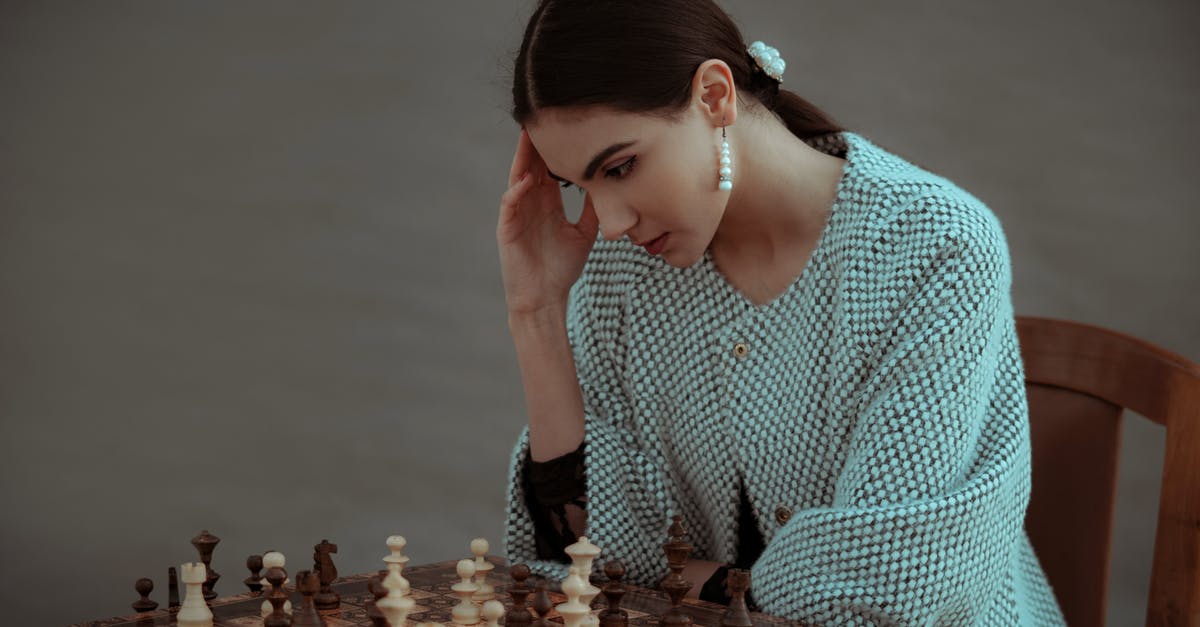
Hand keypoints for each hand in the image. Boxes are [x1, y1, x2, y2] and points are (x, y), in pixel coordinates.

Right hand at [497, 128, 599, 315]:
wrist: (546, 298)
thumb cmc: (562, 268)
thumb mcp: (585, 233)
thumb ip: (592, 209)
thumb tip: (609, 186)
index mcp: (547, 203)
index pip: (548, 167)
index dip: (554, 147)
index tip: (564, 124)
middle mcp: (530, 204)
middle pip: (531, 165)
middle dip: (536, 142)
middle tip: (542, 115)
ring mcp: (517, 214)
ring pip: (518, 178)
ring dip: (522, 158)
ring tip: (528, 135)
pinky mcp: (507, 229)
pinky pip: (509, 205)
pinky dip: (516, 191)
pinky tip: (526, 179)